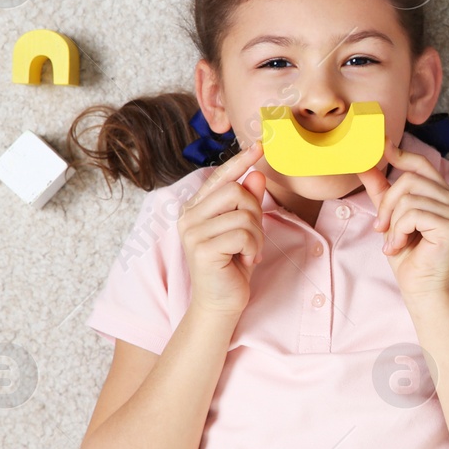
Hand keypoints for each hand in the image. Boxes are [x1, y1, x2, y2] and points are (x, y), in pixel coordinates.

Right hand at [177, 140, 266, 317]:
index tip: (260, 146)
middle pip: (236, 191)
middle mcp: (188, 216)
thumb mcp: (245, 229)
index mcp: (196, 207)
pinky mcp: (201, 249)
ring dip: (256, 236)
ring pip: (243, 214)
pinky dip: (253, 249)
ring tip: (249, 253)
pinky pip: (242, 234)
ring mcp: (192, 232)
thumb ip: (248, 202)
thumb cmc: (233, 265)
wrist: (221, 303)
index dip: (240, 161)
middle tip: (254, 238)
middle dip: (255, 213)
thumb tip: (256, 174)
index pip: (220, 177)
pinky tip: (245, 262)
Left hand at [356, 139, 448, 299]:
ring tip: (393, 241)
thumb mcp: (390, 218)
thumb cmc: (408, 256)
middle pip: (409, 179)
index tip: (382, 145)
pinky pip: (413, 214)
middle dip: (387, 204)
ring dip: (392, 222)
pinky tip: (400, 246)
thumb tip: (365, 165)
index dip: (401, 154)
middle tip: (381, 227)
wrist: (420, 288)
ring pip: (408, 197)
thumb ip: (381, 191)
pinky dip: (398, 231)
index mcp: (442, 194)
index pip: (422, 164)